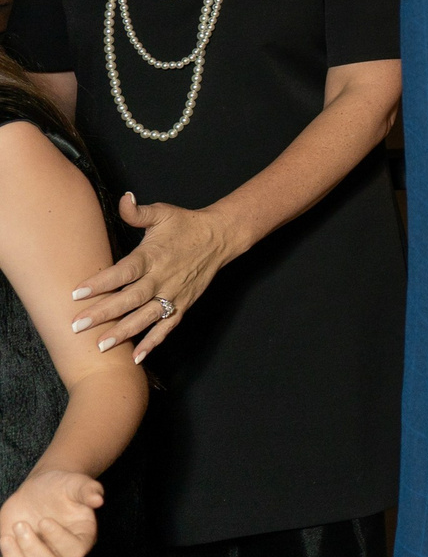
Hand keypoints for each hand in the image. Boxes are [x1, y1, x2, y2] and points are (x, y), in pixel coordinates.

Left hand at [0, 468, 103, 556]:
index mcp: (82, 538)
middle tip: (20, 524)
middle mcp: (63, 556)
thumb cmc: (60, 488)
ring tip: (6, 537)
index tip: (43, 520)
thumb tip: (98, 500)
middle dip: (32, 548)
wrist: (39, 491)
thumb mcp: (75, 483)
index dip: (58, 540)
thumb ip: (88, 490)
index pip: (75, 552)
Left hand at [71, 194, 236, 362]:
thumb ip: (138, 212)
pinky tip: (137, 357)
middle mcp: (162, 278)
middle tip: (78, 326)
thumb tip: (123, 199)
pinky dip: (153, 342)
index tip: (77, 293)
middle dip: (103, 313)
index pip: (123, 271)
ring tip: (102, 345)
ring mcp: (173, 294)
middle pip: (130, 299)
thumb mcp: (163, 213)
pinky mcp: (182, 305)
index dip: (101, 282)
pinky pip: (167, 327)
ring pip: (146, 317)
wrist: (221, 237)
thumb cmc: (186, 225)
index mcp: (153, 256)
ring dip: (124, 332)